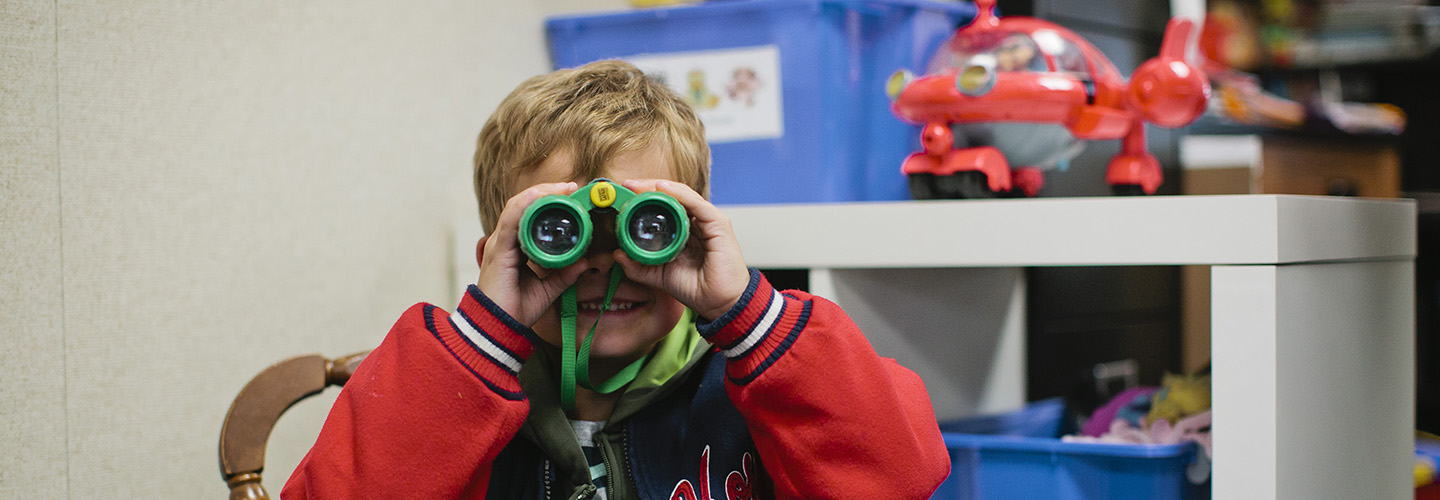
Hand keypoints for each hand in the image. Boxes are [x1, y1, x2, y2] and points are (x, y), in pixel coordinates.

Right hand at [476, 182, 589, 327]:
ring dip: (541, 193)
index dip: (549, 201)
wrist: (499, 329)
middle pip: (524, 205)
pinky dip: (524, 205)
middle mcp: (505, 241)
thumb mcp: (548, 289)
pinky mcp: (498, 251)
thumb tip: (584, 262)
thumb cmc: (517, 309)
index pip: (529, 214)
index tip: (572, 195)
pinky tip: (539, 196)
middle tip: (573, 187)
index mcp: (514, 247)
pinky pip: (510, 220)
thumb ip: (564, 274)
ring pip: (518, 207)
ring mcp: (499, 243)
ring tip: (563, 188)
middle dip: (548, 192)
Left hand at [613, 179, 749, 321]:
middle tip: (627, 186)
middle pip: (672, 197)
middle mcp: (697, 222)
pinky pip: (695, 203)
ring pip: (682, 195)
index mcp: (685, 231)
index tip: (623, 196)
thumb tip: (618, 254)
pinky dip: (678, 193)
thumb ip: (638, 265)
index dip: (644, 200)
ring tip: (638, 186)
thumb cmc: (696, 288)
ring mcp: (708, 221)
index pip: (664, 207)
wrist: (718, 304)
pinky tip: (661, 189)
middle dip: (648, 189)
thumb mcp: (658, 275)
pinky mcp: (718, 223)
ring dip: (658, 188)